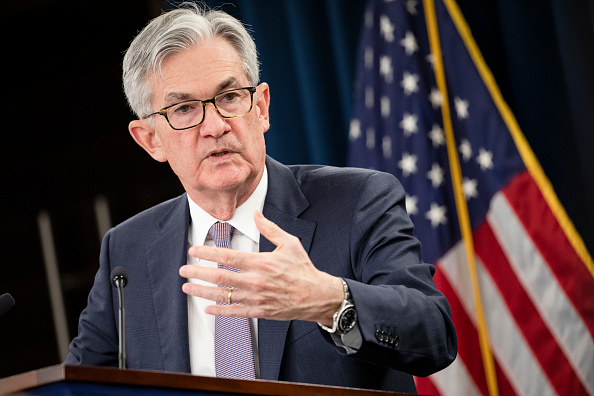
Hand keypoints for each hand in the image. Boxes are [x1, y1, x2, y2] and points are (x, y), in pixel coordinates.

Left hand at [179, 210, 343, 324]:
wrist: (317, 295)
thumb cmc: (303, 269)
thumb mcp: (289, 243)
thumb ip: (270, 229)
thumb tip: (257, 214)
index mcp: (261, 262)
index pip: (228, 257)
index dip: (207, 253)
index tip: (194, 251)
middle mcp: (256, 281)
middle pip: (220, 277)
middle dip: (198, 273)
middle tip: (184, 270)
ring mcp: (256, 298)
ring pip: (223, 296)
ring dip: (202, 292)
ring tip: (187, 288)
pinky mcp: (260, 311)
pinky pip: (235, 312)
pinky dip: (219, 312)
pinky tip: (207, 308)